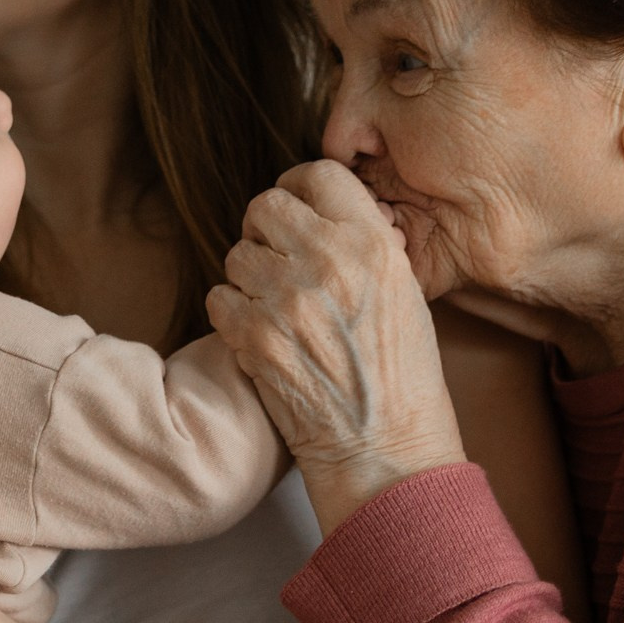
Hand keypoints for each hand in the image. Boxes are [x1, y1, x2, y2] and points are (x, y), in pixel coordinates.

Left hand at [207, 161, 465, 533]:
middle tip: (274, 257)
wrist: (385, 448)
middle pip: (265, 205)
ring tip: (273, 307)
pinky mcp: (255, 336)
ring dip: (247, 278)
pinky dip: (232, 315)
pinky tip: (259, 335)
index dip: (299, 188)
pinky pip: (219, 298)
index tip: (295, 209)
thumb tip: (320, 218)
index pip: (318, 174)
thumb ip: (362, 245)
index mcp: (372, 243)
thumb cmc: (402, 376)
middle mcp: (328, 261)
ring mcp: (287, 298)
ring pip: (236, 254)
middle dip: (263, 229)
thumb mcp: (405, 292)